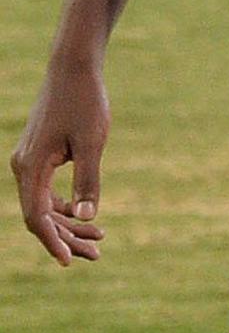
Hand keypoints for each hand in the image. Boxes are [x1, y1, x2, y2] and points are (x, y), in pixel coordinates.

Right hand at [13, 53, 107, 264]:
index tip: (70, 262)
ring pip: (43, 204)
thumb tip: (86, 217)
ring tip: (100, 239)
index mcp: (31, 166)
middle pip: (40, 215)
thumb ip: (88, 181)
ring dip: (68, 224)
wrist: (73, 70)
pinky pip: (46, 191)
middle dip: (66, 237)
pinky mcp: (39, 156)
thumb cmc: (85, 103)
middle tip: (98, 255)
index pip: (36, 216)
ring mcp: (29, 161)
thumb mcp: (93, 143)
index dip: (52, 241)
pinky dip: (64, 206)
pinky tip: (85, 217)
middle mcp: (23, 166)